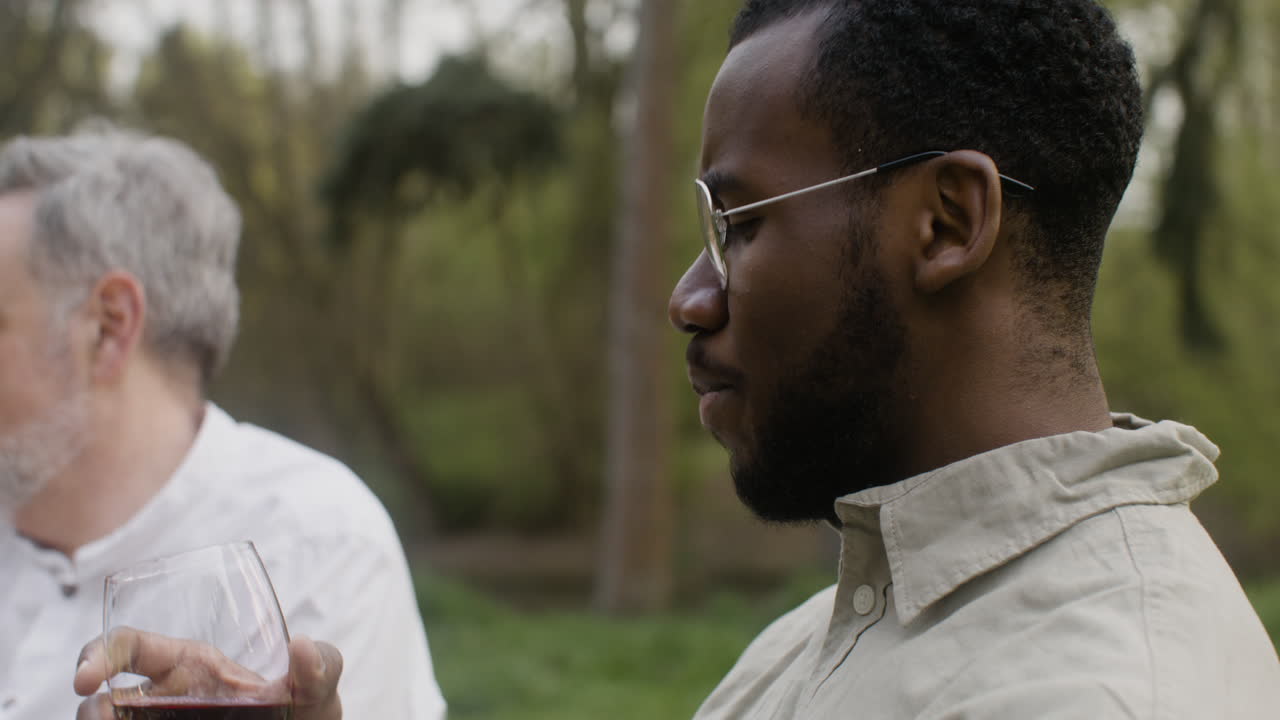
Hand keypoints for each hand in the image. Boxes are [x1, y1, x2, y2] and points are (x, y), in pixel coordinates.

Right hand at [73, 630, 342, 719]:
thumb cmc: (305, 710)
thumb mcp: (316, 689)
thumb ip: (320, 666)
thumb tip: (302, 646)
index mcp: (189, 664)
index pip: (128, 646)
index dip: (98, 654)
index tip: (85, 679)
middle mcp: (162, 699)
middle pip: (99, 698)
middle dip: (89, 710)